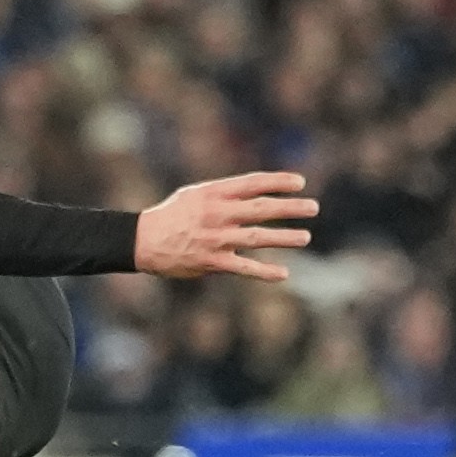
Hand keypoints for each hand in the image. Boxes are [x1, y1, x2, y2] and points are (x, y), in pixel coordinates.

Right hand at [134, 172, 315, 281]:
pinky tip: (283, 274)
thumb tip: (258, 192)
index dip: (278, 182)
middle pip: (260, 209)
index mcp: (212, 193)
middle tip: (313, 208)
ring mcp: (214, 239)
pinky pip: (243, 268)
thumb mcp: (195, 194)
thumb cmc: (172, 215)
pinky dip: (264, 272)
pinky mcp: (211, 262)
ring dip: (283, 237)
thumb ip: (224, 193)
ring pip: (256, 237)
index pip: (252, 183)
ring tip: (305, 237)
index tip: (300, 183)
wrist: (142, 241)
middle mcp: (216, 214)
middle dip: (289, 208)